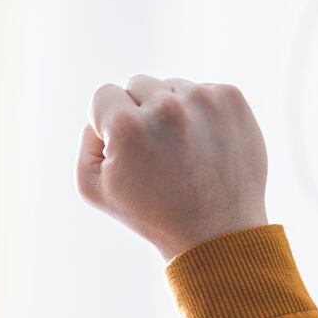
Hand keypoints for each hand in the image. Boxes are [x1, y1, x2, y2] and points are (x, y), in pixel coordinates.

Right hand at [77, 76, 268, 259]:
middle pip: (138, 84)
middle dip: (141, 113)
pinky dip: (202, 114)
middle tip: (156, 154)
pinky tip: (205, 145)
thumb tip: (101, 116)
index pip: (103, 94)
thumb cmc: (152, 215)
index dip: (109, 124)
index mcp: (127, 125)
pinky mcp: (232, 99)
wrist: (216, 233)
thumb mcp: (93, 190)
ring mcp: (203, 99)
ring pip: (173, 87)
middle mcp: (166, 105)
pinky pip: (204, 91)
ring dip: (173, 112)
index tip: (127, 150)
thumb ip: (86, 142)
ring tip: (183, 153)